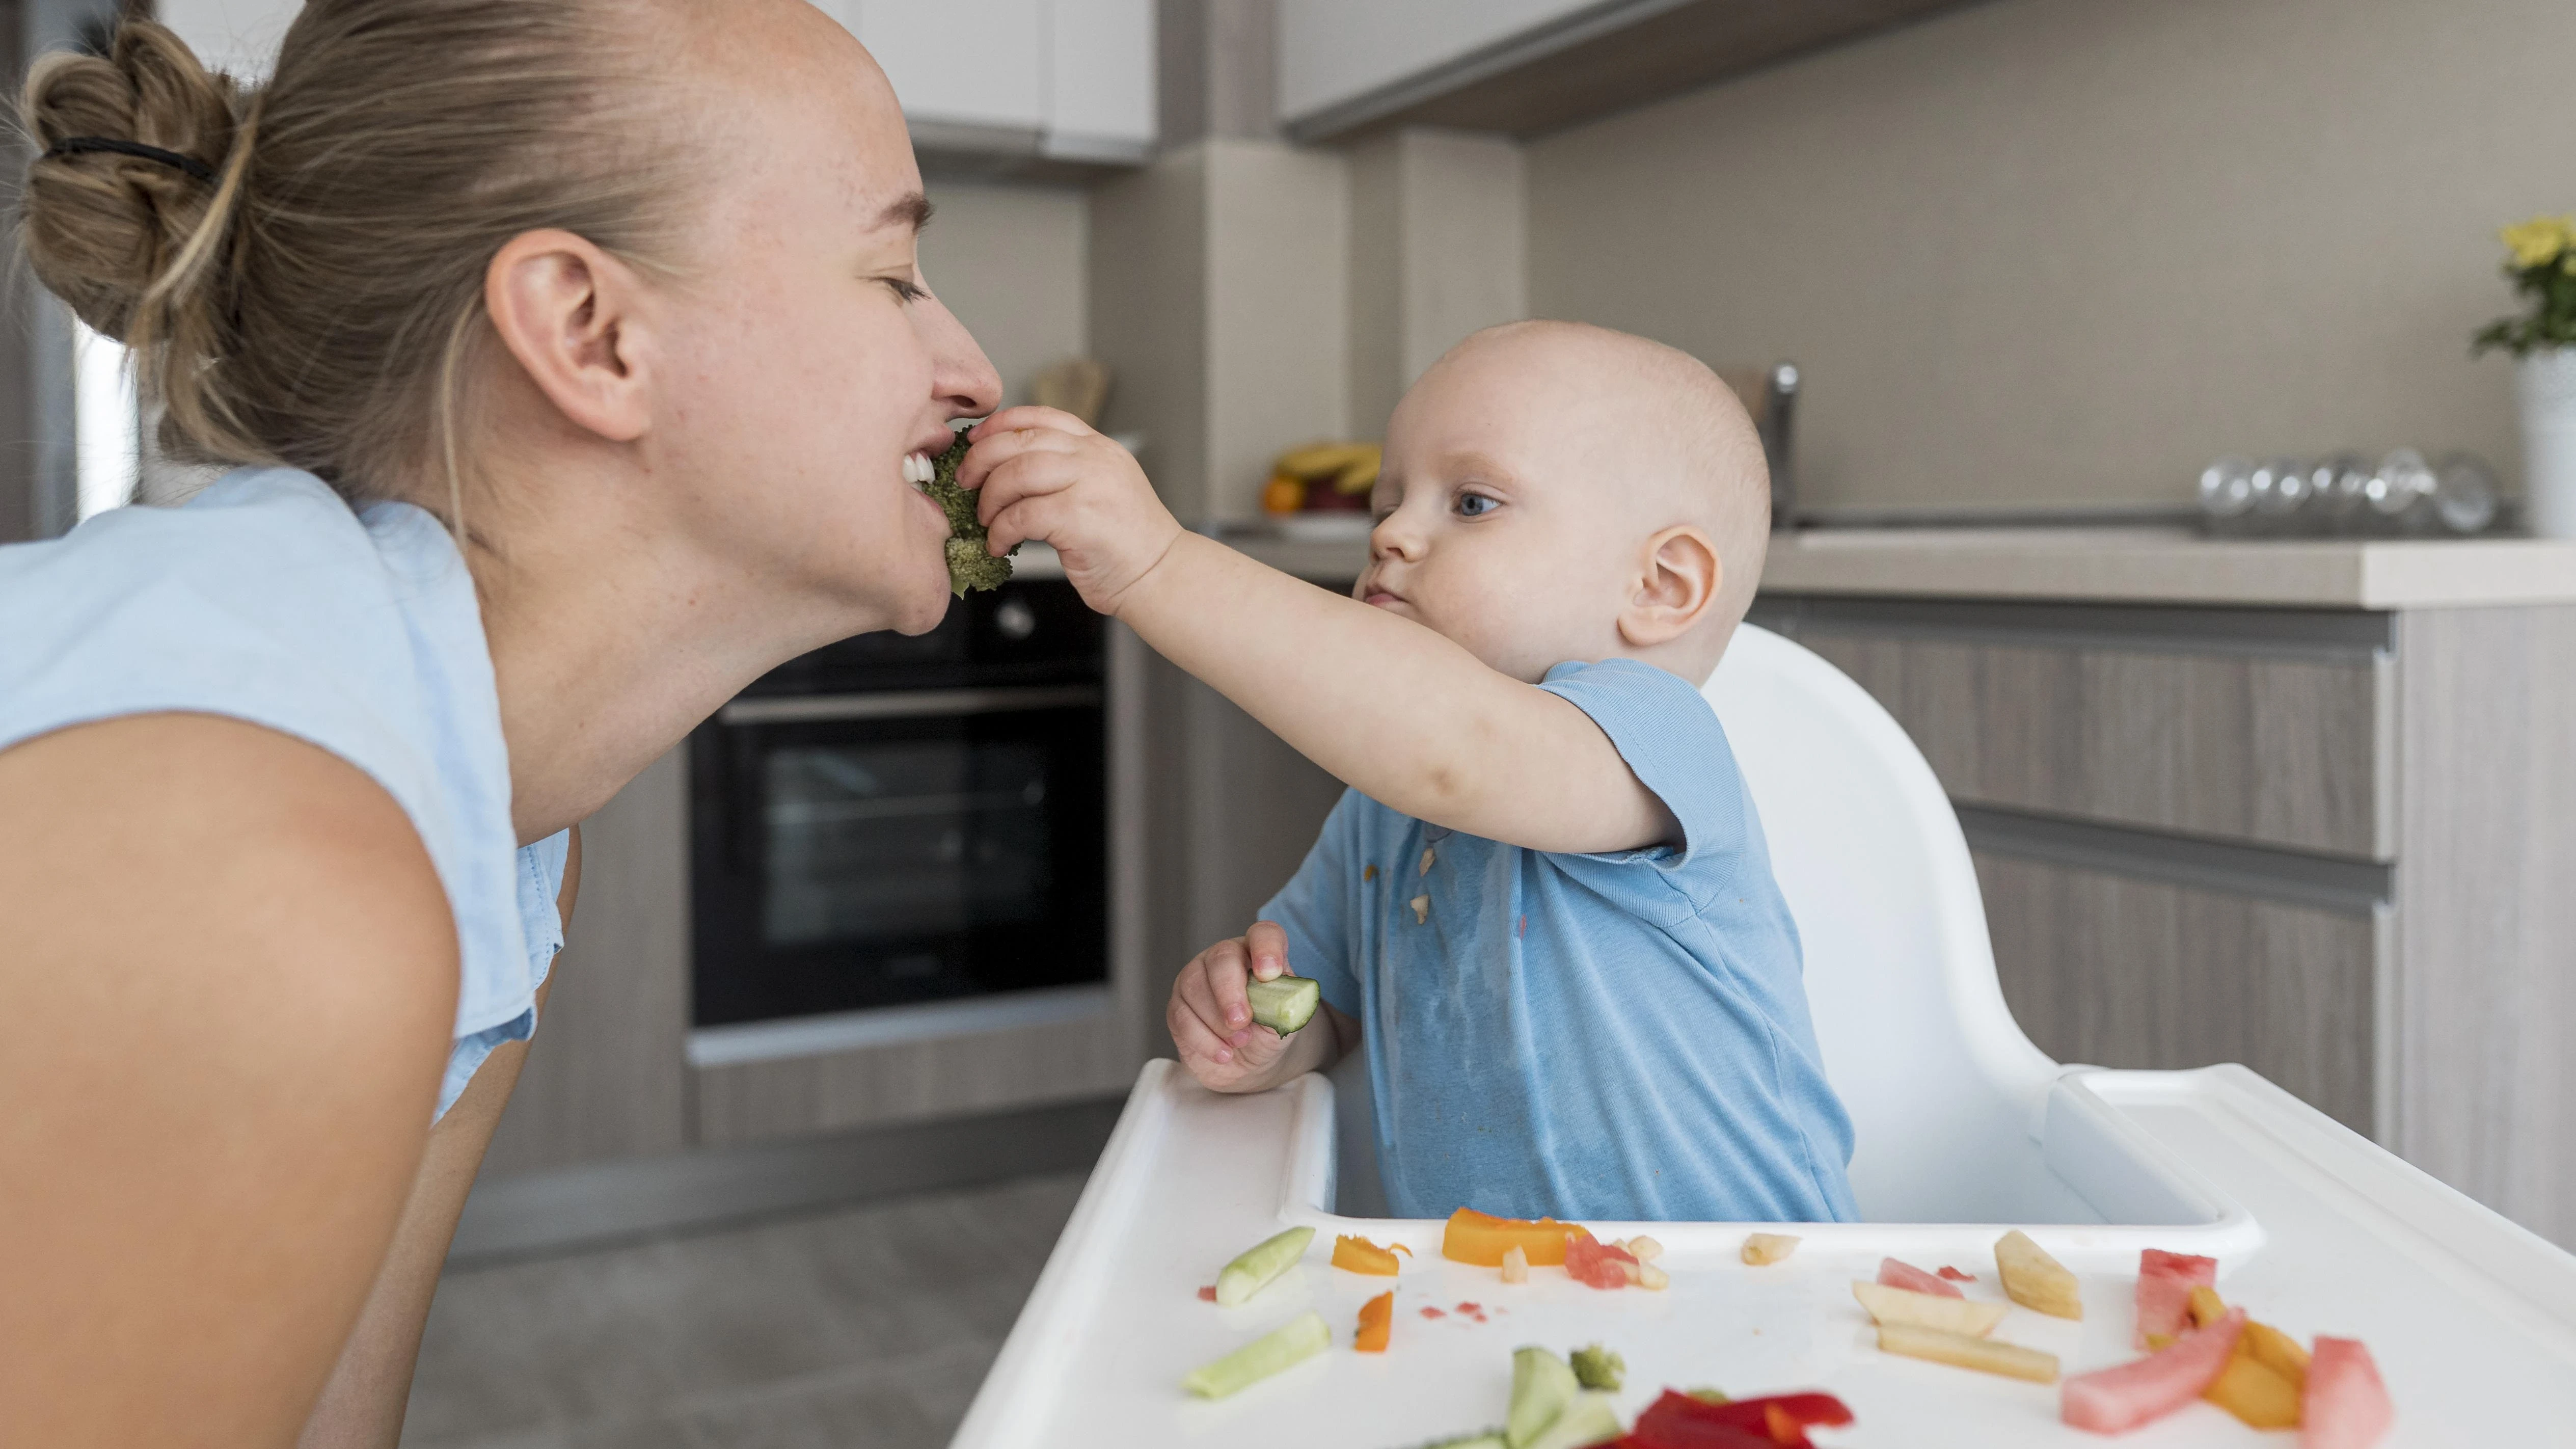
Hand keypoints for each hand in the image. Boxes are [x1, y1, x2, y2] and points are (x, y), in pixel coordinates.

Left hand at [959, 407, 1185, 614]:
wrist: (1160, 575)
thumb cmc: (1125, 542)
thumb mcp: (1100, 488)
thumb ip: (1065, 470)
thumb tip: (1004, 468)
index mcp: (1098, 446)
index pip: (1040, 416)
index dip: (999, 424)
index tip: (975, 441)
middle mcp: (1095, 458)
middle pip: (1020, 440)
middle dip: (981, 460)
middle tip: (966, 483)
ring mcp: (1090, 484)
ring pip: (1017, 473)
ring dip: (990, 498)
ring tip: (985, 520)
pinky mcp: (1080, 518)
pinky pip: (1021, 515)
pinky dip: (1001, 531)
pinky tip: (999, 544)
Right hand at [1166, 921, 1300, 1092]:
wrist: (1245, 1064)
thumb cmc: (1266, 1033)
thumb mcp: (1283, 1022)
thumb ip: (1281, 1007)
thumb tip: (1277, 1001)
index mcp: (1258, 954)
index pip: (1263, 934)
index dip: (1266, 948)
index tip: (1269, 974)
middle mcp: (1224, 958)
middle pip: (1221, 957)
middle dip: (1230, 991)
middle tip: (1241, 1021)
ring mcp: (1196, 977)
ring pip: (1195, 986)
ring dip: (1218, 1021)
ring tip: (1240, 1042)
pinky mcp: (1178, 1005)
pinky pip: (1182, 1016)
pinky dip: (1205, 1040)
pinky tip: (1224, 1054)